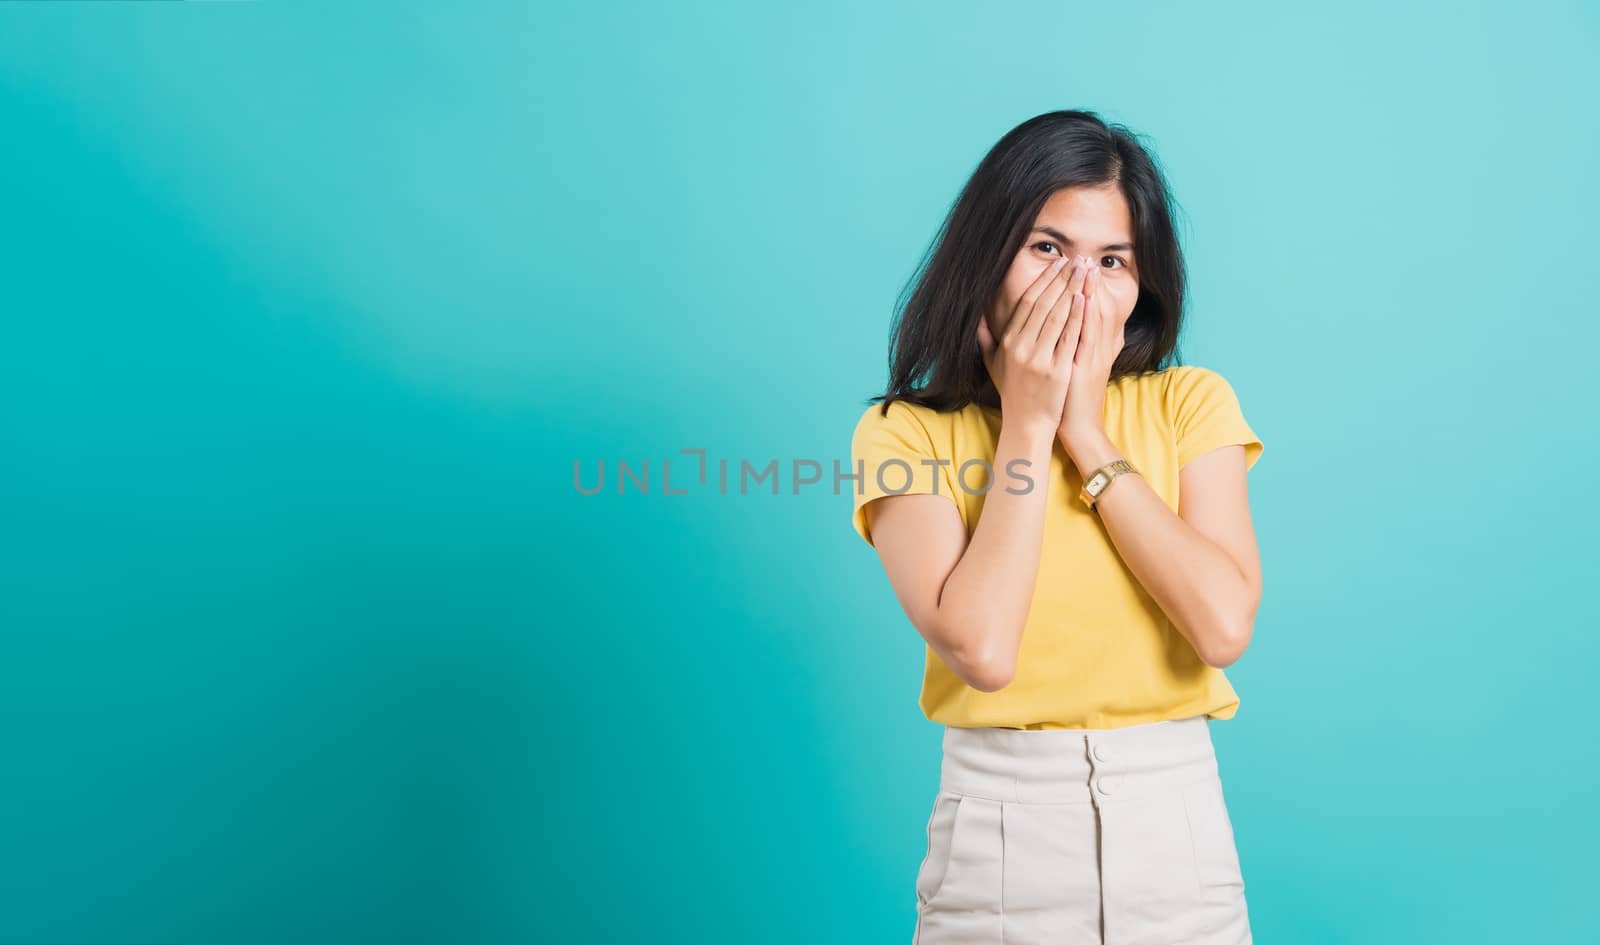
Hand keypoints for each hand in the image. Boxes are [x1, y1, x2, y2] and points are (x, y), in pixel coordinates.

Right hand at [976, 256, 1090, 435]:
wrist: (1027, 424)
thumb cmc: (1013, 392)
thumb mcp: (993, 364)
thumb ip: (985, 338)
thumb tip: (977, 315)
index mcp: (1008, 343)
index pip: (1027, 303)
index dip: (1043, 281)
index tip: (1058, 264)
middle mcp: (1021, 348)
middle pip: (1043, 305)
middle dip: (1061, 280)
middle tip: (1076, 260)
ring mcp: (1039, 359)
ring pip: (1056, 317)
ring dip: (1072, 291)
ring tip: (1084, 272)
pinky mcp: (1056, 371)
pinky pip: (1068, 338)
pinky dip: (1076, 317)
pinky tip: (1085, 299)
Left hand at [1058, 261, 1130, 451]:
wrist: (1079, 427)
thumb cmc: (1072, 396)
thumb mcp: (1079, 366)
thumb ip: (1076, 344)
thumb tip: (1072, 327)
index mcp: (1094, 346)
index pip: (1093, 308)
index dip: (1088, 286)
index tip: (1079, 265)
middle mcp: (1098, 348)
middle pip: (1097, 307)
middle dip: (1090, 283)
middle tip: (1085, 258)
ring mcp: (1094, 357)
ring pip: (1096, 318)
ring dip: (1091, 292)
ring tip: (1086, 269)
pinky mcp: (1087, 369)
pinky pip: (1087, 339)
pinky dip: (1086, 318)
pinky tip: (1083, 299)